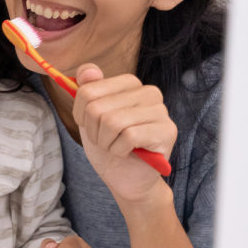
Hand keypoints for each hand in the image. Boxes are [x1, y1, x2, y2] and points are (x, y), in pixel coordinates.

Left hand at [73, 63, 176, 203]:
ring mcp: (160, 110)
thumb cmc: (108, 145)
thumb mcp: (89, 117)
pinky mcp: (167, 130)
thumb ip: (87, 91)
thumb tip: (87, 70)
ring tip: (116, 146)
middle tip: (106, 140)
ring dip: (106, 142)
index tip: (90, 125)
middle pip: (97, 108)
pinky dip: (118, 150)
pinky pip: (128, 137)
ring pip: (112, 122)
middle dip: (94, 132)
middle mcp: (148, 92)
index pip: (87, 91)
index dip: (80, 114)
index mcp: (129, 84)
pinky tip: (127, 153)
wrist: (126, 177)